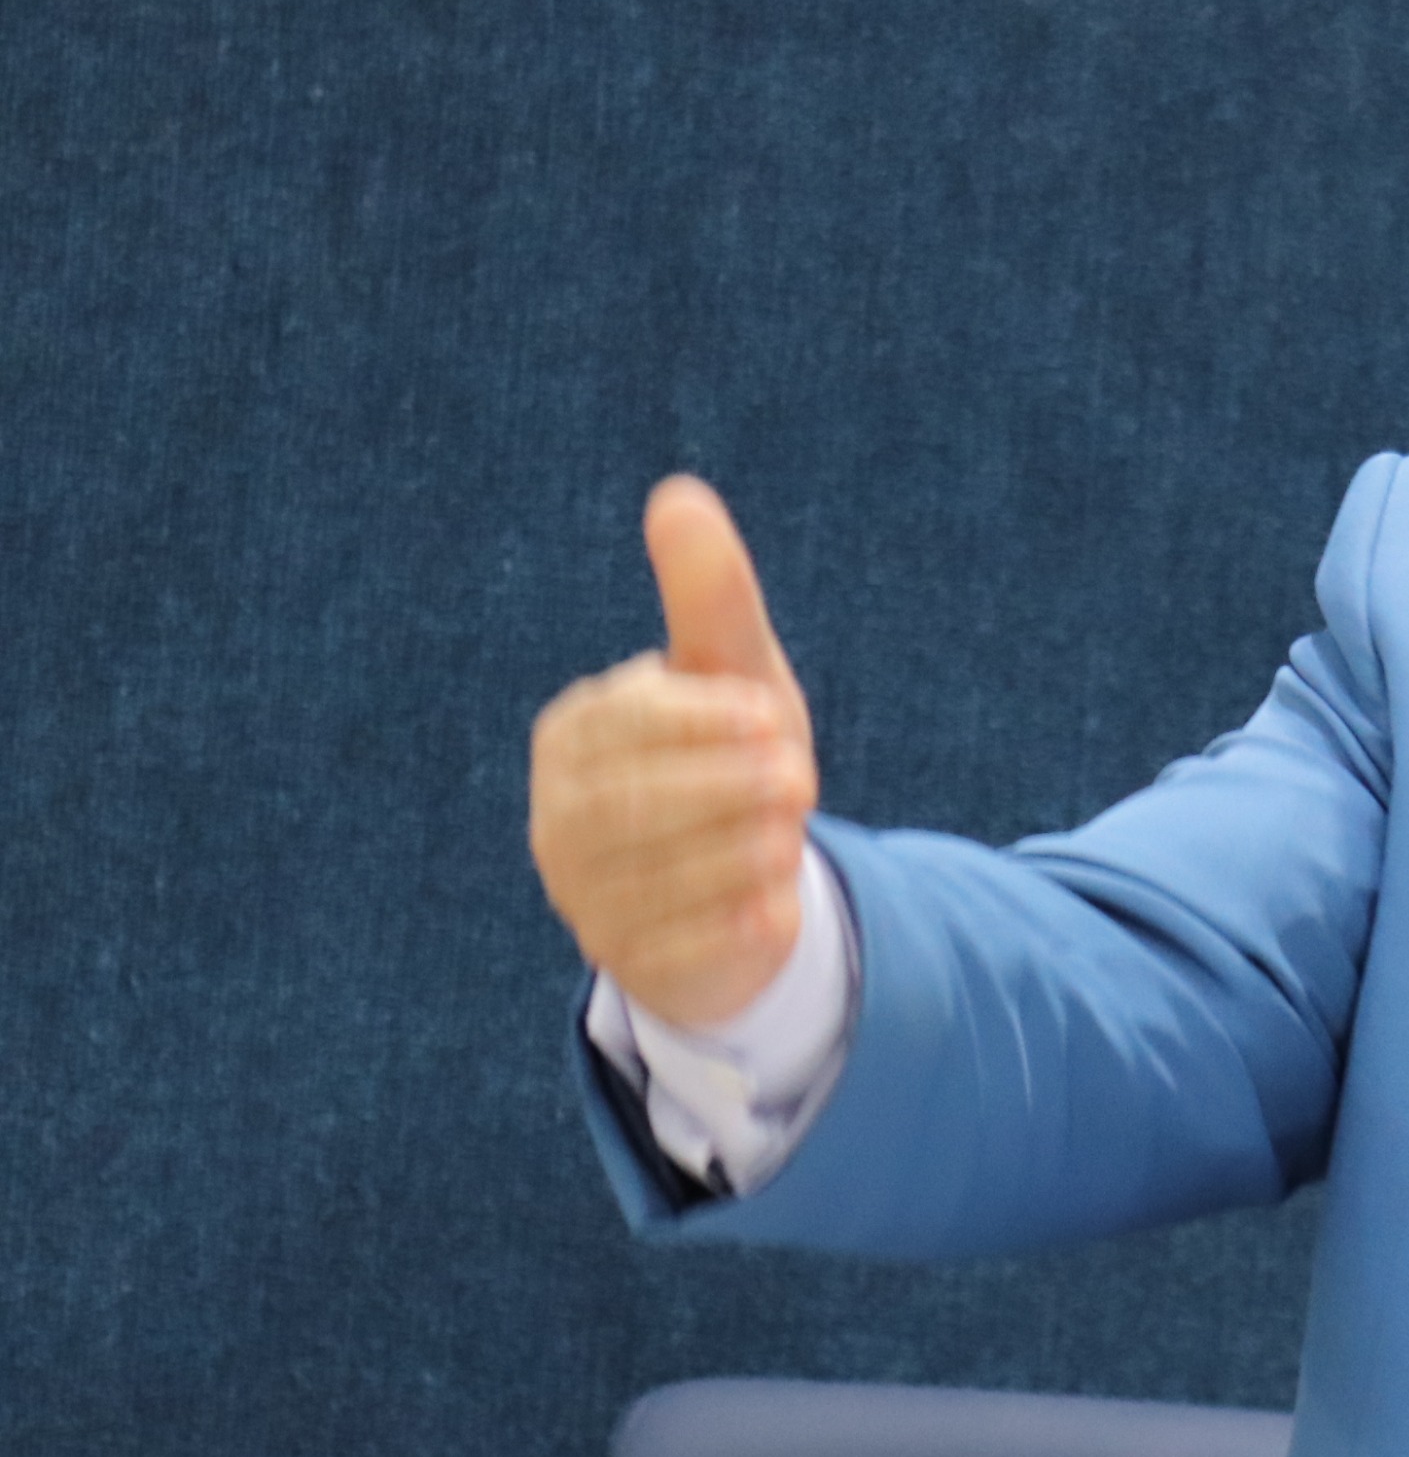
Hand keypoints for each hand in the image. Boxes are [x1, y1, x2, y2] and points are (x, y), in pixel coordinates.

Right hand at [528, 477, 820, 1031]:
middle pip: (627, 805)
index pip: (622, 723)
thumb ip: (709, 596)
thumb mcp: (732, 675)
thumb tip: (679, 494)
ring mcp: (586, 896)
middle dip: (720, 789)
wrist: (740, 880)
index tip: (772, 714)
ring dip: (730, 857)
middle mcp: (561, 816)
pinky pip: (671, 950)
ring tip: (789, 842)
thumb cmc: (729, 756)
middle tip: (799, 777)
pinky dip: (725, 929)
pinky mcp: (629, 962)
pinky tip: (774, 910)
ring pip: (648, 881)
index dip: (699, 720)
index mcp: (577, 735)